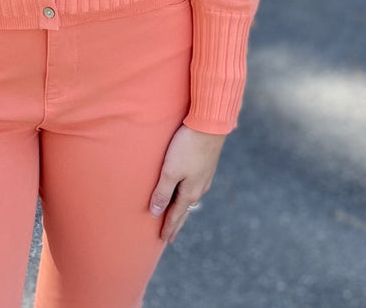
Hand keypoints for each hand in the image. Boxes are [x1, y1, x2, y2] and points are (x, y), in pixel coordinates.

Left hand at [148, 124, 226, 243]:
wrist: (210, 124)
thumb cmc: (187, 147)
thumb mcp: (170, 171)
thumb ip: (162, 192)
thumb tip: (155, 213)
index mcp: (190, 192)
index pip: (176, 215)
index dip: (168, 227)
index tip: (163, 240)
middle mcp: (200, 188)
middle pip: (185, 210)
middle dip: (176, 223)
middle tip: (170, 236)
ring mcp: (205, 176)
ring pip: (191, 198)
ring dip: (182, 209)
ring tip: (178, 216)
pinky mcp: (206, 164)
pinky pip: (195, 187)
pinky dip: (188, 195)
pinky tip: (188, 190)